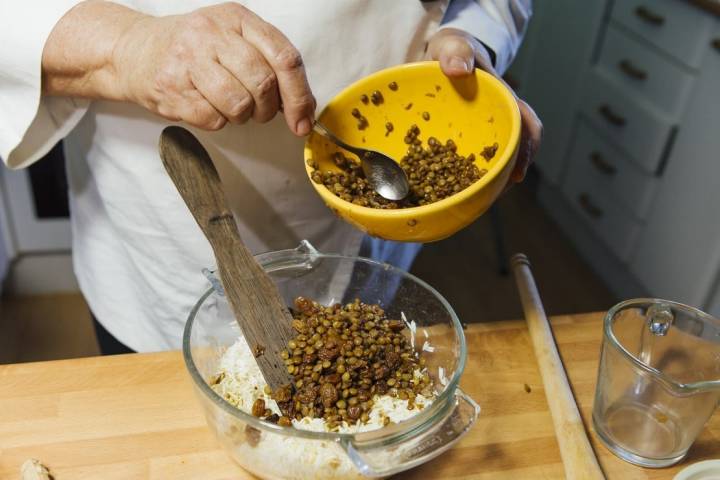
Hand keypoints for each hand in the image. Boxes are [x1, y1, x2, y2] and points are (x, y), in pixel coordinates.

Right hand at [112, 3, 315, 133]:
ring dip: (242, 115)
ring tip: (228, 103)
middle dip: (268, 108)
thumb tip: (304, 106)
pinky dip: (216, 120)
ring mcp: (189, 60)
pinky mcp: (172, 88)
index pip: (284, 57)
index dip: (300, 94)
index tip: (303, 120)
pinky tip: (204, 104)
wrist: (134, 50)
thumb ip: (270, 62)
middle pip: (264, 84)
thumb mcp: (233, 38)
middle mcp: (212, 34)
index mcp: (237, 18)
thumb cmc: (192, 49)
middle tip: (258, 110)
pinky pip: (214, 119)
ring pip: (240, 105)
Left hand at [427, 28, 541, 183]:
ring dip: (489, 181)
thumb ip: (455, 51)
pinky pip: (472, 164)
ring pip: (496, 162)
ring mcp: (486, 134)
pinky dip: (466, 179)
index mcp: (505, 99)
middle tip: (491, 198)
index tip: (517, 173)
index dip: (527, 149)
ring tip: (474, 202)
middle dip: (507, 176)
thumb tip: (457, 69)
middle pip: (517, 151)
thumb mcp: (453, 44)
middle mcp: (501, 120)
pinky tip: (454, 193)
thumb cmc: (453, 51)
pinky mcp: (468, 143)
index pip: (527, 125)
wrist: (445, 57)